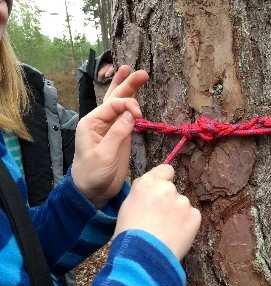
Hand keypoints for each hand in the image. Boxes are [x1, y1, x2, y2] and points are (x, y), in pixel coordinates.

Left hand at [71, 66, 148, 205]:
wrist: (93, 190)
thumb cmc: (93, 173)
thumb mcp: (104, 155)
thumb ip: (118, 133)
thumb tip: (132, 114)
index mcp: (92, 122)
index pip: (113, 105)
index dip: (128, 105)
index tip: (140, 115)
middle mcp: (100, 121)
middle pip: (114, 98)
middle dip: (127, 84)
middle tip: (142, 73)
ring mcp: (110, 127)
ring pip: (119, 104)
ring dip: (128, 89)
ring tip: (135, 74)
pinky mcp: (119, 135)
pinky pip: (125, 116)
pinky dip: (131, 105)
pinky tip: (135, 97)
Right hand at [114, 164, 201, 259]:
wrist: (143, 257)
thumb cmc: (129, 236)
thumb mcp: (127, 207)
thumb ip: (143, 193)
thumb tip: (150, 193)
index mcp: (146, 183)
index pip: (165, 170)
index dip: (164, 180)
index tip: (161, 190)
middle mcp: (166, 188)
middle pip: (172, 190)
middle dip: (169, 201)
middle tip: (159, 219)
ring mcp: (182, 201)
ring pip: (182, 205)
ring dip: (177, 215)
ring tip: (165, 233)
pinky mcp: (194, 215)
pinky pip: (192, 217)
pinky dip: (187, 225)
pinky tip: (175, 237)